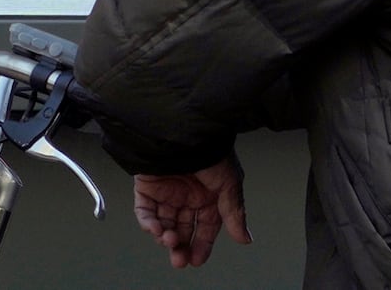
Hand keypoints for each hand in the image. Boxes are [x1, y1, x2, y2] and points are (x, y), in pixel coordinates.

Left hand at [132, 155, 252, 268]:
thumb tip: (245, 239)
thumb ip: (233, 212)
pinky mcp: (147, 186)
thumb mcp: (228, 183)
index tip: (197, 260)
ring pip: (164, 223)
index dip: (201, 245)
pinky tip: (157, 230)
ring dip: (166, 237)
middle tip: (180, 260)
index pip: (205, 227)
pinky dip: (149, 223)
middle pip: (183, 228)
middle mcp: (187, 195)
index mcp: (208, 195)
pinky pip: (145, 211)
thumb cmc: (210, 151)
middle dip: (181, 246)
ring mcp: (166, 191)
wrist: (183, 130)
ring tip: (170, 241)